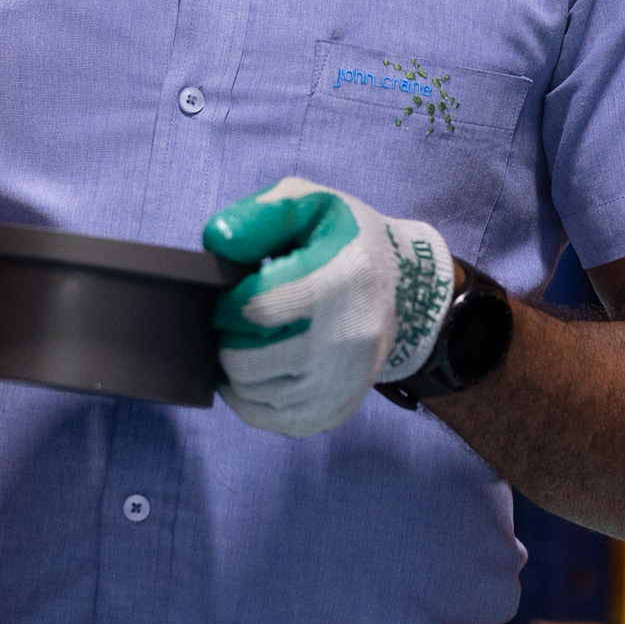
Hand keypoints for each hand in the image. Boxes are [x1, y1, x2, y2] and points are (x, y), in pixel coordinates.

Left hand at [203, 177, 456, 437]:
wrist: (406, 288)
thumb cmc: (347, 241)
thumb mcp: (313, 203)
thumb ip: (262, 214)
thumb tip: (217, 240)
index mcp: (341, 279)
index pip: (256, 307)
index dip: (229, 300)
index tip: (235, 292)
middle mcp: (348, 338)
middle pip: (248, 360)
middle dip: (228, 338)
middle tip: (239, 321)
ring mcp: (344, 382)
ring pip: (254, 393)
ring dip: (236, 370)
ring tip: (247, 343)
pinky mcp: (337, 409)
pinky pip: (272, 420)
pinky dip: (250, 400)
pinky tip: (256, 374)